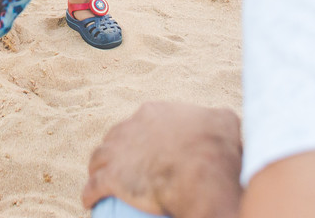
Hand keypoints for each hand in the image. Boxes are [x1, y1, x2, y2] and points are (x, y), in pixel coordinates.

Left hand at [82, 102, 242, 217]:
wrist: (200, 173)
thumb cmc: (215, 149)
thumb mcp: (225, 123)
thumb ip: (219, 119)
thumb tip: (221, 121)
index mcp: (155, 113)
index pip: (141, 121)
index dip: (141, 133)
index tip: (147, 148)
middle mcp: (131, 126)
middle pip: (117, 136)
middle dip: (116, 148)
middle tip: (125, 165)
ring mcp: (117, 151)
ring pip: (98, 157)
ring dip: (97, 168)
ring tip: (101, 180)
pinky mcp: (110, 176)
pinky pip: (93, 187)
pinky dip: (89, 194)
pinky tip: (90, 202)